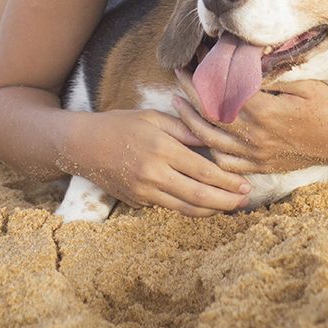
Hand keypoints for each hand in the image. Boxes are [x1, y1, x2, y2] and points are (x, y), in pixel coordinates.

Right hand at [59, 107, 252, 216]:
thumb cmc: (118, 124)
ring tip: (230, 207)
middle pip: (199, 195)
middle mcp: (153, 173)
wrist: (81, 146)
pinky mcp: (137, 201)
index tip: (245, 184)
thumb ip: (183, 129)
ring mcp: (144, 191)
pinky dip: (189, 208)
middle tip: (246, 201)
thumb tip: (212, 139)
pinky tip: (204, 204)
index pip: (203, 171)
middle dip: (227, 201)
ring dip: (211, 210)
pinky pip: (168, 207)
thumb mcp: (151, 117)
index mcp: (160, 148)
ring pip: (185, 208)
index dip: (228, 181)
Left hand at [172, 67, 327, 174]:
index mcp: (265, 113)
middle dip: (190, 93)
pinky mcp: (262, 166)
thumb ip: (274, 75)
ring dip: (191, 122)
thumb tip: (248, 59)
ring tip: (177, 104)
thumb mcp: (305, 84)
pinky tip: (203, 137)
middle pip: (210, 115)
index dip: (207, 74)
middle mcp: (256, 137)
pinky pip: (227, 163)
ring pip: (212, 141)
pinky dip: (211, 150)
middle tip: (179, 74)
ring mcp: (257, 155)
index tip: (198, 58)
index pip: (223, 92)